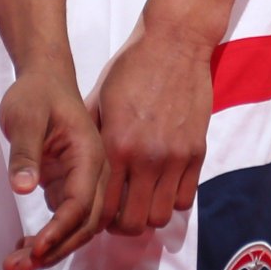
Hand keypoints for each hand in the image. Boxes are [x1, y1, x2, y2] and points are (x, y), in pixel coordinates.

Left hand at [0, 58, 104, 269]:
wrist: (44, 79)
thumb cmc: (35, 94)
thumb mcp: (25, 116)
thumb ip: (24, 152)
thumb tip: (22, 189)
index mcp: (90, 156)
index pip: (80, 204)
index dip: (59, 231)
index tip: (35, 249)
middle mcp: (95, 174)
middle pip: (84, 225)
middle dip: (54, 250)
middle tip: (18, 267)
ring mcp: (84, 182)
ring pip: (75, 227)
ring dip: (50, 250)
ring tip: (15, 265)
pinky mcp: (70, 186)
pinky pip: (63, 220)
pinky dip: (46, 238)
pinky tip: (22, 247)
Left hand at [92, 15, 211, 236]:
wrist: (173, 44)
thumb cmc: (129, 68)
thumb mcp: (97, 98)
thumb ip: (90, 134)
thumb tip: (73, 162)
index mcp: (116, 143)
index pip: (105, 204)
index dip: (97, 217)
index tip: (94, 213)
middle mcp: (147, 157)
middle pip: (135, 222)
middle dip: (122, 225)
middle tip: (117, 213)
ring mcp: (175, 158)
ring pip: (162, 216)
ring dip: (148, 214)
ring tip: (138, 201)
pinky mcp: (197, 154)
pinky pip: (186, 199)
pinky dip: (172, 200)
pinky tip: (160, 187)